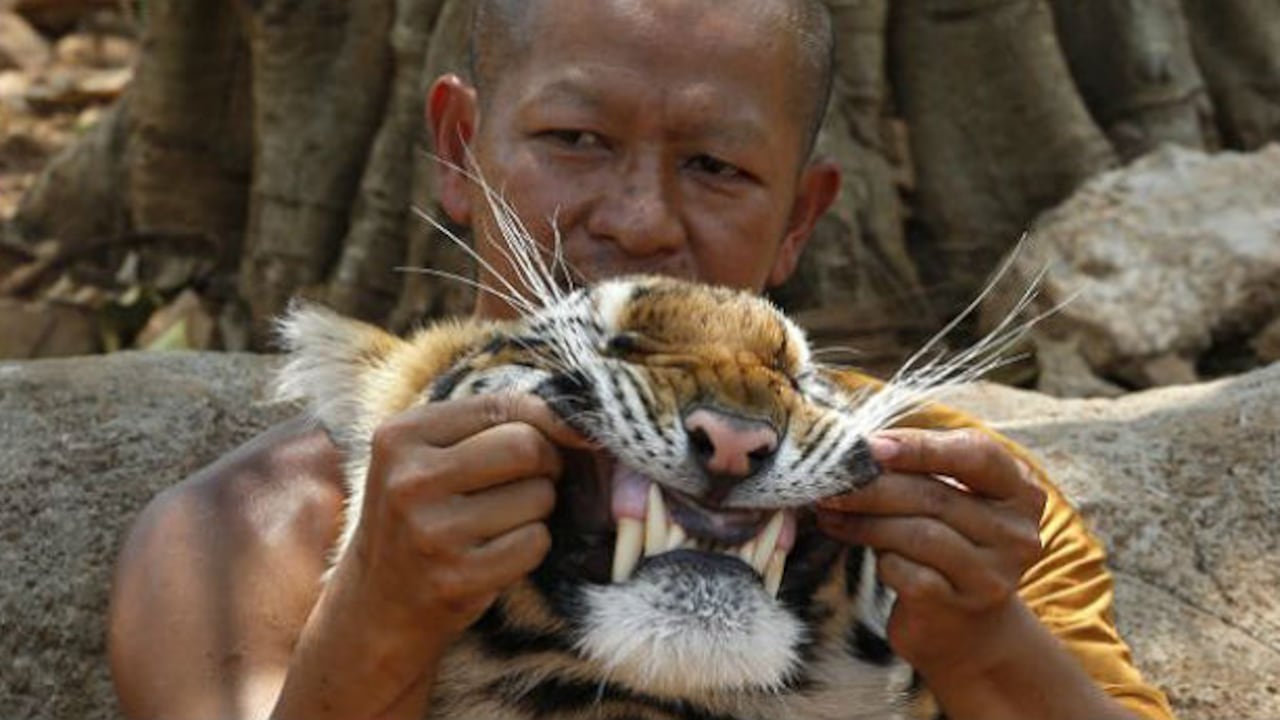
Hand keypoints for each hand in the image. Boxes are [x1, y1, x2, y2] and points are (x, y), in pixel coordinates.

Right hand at [346, 392, 595, 636]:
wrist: (379, 603)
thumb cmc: (422, 514)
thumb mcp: (430, 456)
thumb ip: (492, 425)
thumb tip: (580, 425)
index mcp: (401, 436)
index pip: (502, 405)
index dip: (544, 423)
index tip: (558, 439)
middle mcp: (410, 480)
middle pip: (526, 447)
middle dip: (546, 464)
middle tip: (531, 481)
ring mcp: (432, 531)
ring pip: (538, 496)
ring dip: (538, 509)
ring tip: (502, 521)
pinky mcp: (457, 577)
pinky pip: (535, 542)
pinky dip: (532, 545)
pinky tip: (499, 552)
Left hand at [816, 427, 1046, 680]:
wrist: (964, 626)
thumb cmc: (946, 541)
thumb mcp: (947, 498)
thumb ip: (918, 468)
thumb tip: (857, 449)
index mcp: (1020, 491)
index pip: (976, 454)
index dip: (921, 447)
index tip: (869, 445)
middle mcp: (1016, 533)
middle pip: (937, 496)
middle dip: (874, 486)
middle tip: (830, 482)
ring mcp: (992, 574)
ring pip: (919, 534)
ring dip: (866, 520)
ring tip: (831, 511)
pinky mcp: (960, 607)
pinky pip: (907, 572)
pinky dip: (878, 557)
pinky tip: (855, 546)